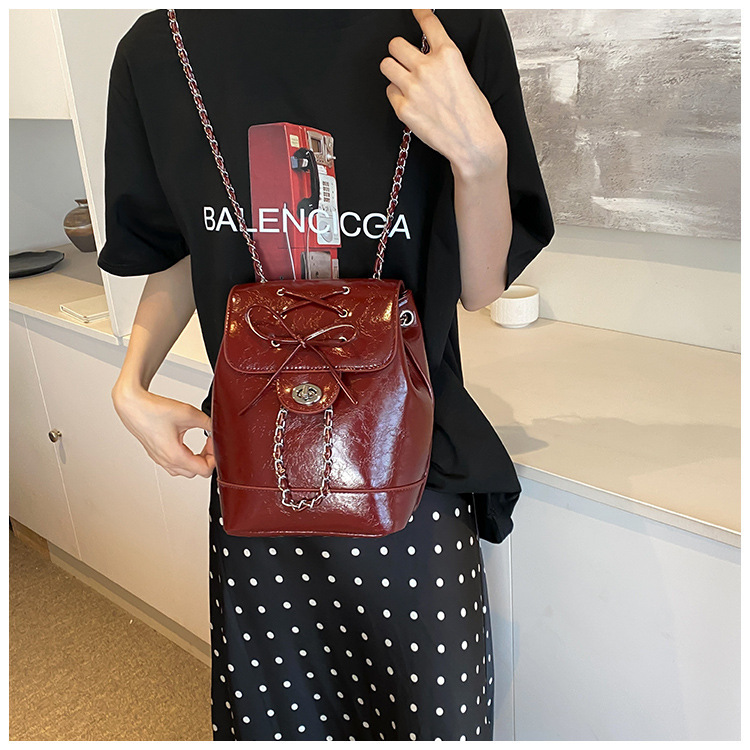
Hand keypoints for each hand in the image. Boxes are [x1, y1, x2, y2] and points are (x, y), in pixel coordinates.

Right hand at [111, 384, 214, 478]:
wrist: (133, 405)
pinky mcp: (156, 454)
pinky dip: (185, 457)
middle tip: (208, 442)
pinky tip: (186, 444)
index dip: (215, 457)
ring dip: (196, 460)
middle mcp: (166, 461)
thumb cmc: (154, 410)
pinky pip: (174, 464)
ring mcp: (159, 459)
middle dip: (207, 459)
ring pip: (184, 471)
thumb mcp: (189, 414)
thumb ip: (208, 423)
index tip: (212, 442)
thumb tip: (217, 428)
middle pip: (196, 473)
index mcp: (175, 456)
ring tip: (200, 445)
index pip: (205, 470)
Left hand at [380, 9, 506, 176]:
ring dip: (393, 70)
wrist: (473, 143)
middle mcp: (427, 68)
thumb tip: (431, 60)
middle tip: (404, 59)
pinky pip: (389, 92)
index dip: (419, 12)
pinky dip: (396, 94)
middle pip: (396, 44)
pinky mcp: (403, 108)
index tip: (415, 9)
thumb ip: (444, 64)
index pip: (428, 24)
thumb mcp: (465, 77)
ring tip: (402, 79)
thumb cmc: (474, 115)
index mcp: (448, 55)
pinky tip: (408, 101)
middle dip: (399, 50)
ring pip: (386, 65)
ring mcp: (413, 88)